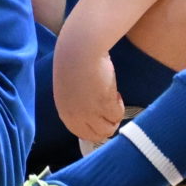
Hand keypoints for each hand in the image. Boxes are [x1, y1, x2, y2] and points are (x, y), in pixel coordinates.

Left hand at [51, 33, 124, 148]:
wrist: (80, 49)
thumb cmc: (74, 62)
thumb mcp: (69, 89)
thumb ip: (77, 104)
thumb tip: (91, 111)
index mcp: (65, 113)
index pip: (83, 134)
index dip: (95, 126)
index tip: (100, 114)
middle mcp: (76, 116)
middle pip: (97, 136)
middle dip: (107, 125)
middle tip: (110, 109)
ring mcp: (90, 112)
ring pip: (109, 129)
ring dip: (114, 117)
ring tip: (113, 100)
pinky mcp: (104, 104)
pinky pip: (117, 115)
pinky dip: (119, 106)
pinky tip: (116, 93)